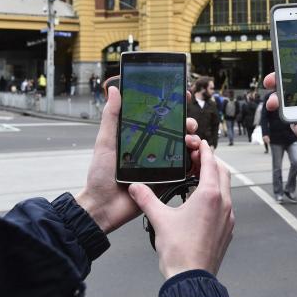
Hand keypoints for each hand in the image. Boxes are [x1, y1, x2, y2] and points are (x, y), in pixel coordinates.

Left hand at [76, 86, 201, 232]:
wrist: (104, 207)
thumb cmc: (100, 176)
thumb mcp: (105, 142)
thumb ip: (112, 116)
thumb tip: (114, 89)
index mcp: (140, 137)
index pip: (159, 117)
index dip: (173, 107)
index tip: (181, 96)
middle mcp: (153, 148)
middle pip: (177, 131)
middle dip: (187, 123)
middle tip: (188, 124)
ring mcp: (162, 164)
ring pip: (185, 148)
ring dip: (193, 141)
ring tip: (191, 141)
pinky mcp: (167, 180)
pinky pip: (185, 170)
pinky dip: (194, 162)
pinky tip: (196, 157)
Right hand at [129, 141, 233, 278]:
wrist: (191, 278)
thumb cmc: (179, 251)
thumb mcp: (159, 219)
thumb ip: (146, 199)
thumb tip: (135, 187)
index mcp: (210, 195)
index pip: (211, 163)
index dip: (204, 150)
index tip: (198, 143)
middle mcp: (224, 204)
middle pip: (222, 172)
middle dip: (211, 162)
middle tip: (196, 158)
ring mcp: (228, 218)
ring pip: (226, 189)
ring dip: (214, 179)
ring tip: (197, 177)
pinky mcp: (227, 230)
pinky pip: (226, 205)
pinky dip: (216, 196)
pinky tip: (201, 202)